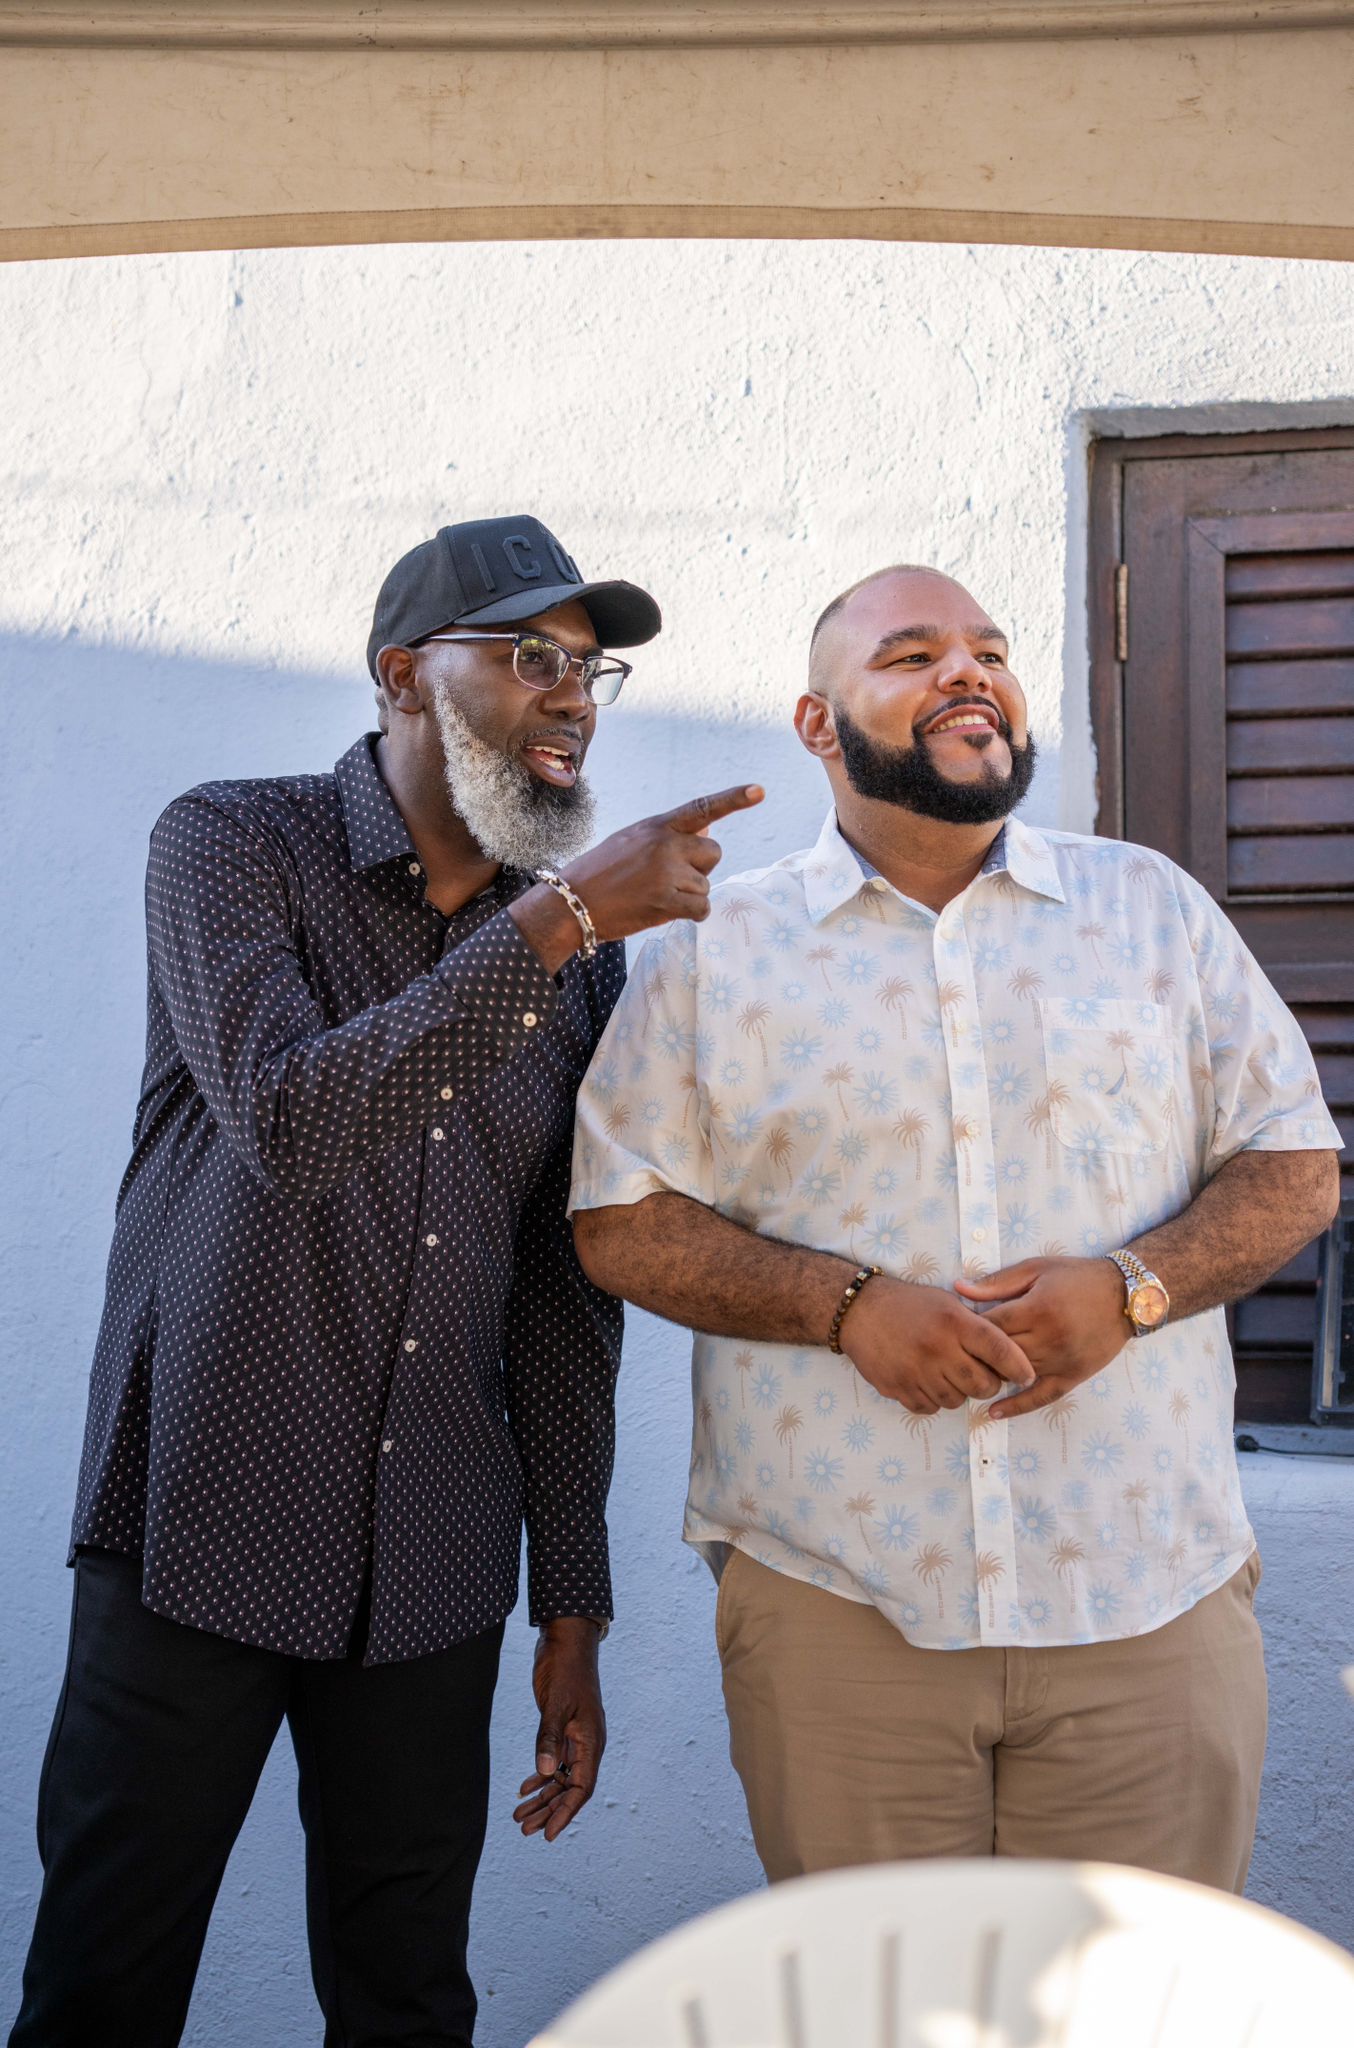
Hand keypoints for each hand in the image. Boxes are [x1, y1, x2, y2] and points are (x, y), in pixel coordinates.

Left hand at [512, 1618, 605, 1842]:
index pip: (581, 1788)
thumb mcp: (555, 1704)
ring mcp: (576, 1736)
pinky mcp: (564, 1728)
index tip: (549, 1835)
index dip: (565, 1813)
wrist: (567, 1640)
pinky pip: (556, 1761)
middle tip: (524, 1829)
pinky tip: (525, 1788)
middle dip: (549, 1811)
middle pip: (570, 1789)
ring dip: (542, 1797)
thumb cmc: (565, 1669)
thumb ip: (549, 1738)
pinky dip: (541, 1776)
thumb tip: (546, 1773)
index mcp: (590, 1741)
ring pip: (561, 1777)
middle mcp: (586, 1743)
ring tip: (519, 1816)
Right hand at [565, 784, 764, 940]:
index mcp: (657, 826)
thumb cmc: (602, 872)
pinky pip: (701, 908)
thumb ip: (670, 834)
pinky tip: (665, 910)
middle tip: (668, 878)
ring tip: (654, 895)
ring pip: (705, 884)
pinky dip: (691, 913)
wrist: (571, 903)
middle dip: (700, 867)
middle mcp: (664, 845)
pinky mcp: (665, 902)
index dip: (734, 799)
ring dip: (688, 895)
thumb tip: (710, 824)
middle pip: (714, 853)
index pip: (703, 808)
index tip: (760, 790)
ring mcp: (665, 873)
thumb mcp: (632, 841)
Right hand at [841, 1276, 1034, 1414]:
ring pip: (957, 1400)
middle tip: (980, 1373)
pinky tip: (928, 1380)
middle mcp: (937, 1348)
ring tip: (948, 1373)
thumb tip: (1009, 1356)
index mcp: (954, 1322)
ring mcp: (916, 1372)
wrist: (860, 1312)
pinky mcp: (898, 1388)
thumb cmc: (910, 1305)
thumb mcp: (947, 1302)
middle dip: (988, 1383)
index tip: (1027, 1376)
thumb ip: (976, 1326)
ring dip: (959, 1391)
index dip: (1019, 1367)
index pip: (1000, 1351)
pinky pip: (931, 1408)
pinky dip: (934, 1399)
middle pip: (983, 1385)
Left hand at [953, 1256, 1129, 1419]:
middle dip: (977, 1353)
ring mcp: (1061, 1362)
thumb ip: (997, 1282)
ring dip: (992, 1375)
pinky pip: (1041, 1397)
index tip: (957, 1327)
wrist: (1125, 1296)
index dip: (970, 1328)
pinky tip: (994, 1412)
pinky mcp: (1073, 1377)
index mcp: (1037, 1309)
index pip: (991, 1327)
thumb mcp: (1036, 1269)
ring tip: (969, 1375)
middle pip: (1000, 1354)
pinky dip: (1017, 1407)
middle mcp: (1049, 1339)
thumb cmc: (1077, 1278)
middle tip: (957, 1352)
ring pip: (1016, 1376)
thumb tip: (959, 1289)